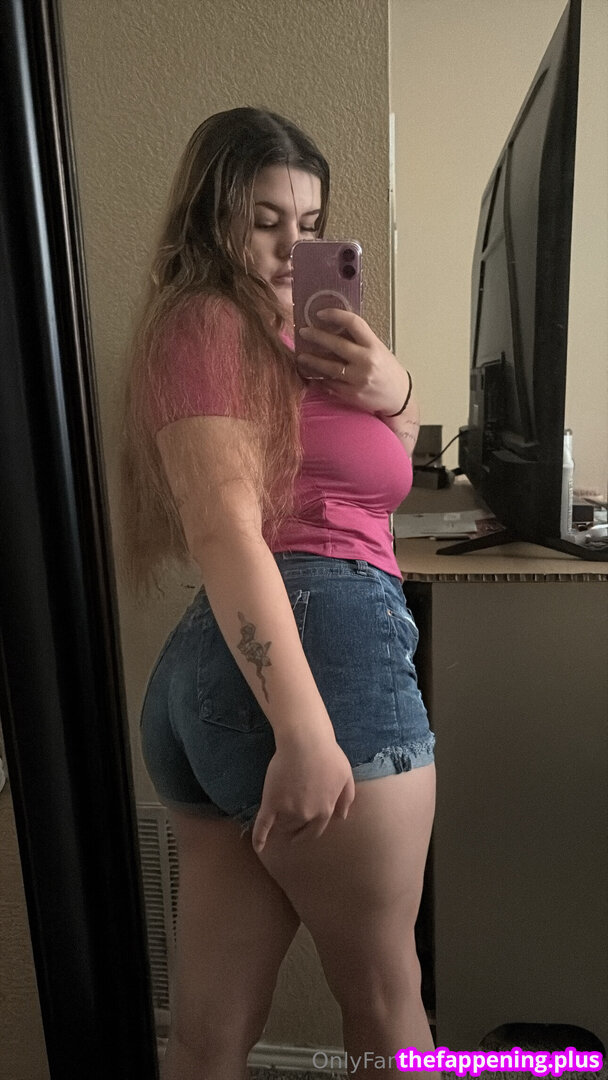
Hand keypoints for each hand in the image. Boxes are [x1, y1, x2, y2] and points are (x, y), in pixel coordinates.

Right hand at [251, 729, 355, 852]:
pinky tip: (258, 847)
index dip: (307, 832)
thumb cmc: (328, 754)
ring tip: (275, 817)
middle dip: (293, 827)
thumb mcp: (346, 776)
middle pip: (297, 827)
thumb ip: (346, 798)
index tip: (300, 834)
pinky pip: (263, 825)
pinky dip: (259, 837)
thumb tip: (342, 817)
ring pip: (283, 824)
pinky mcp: (271, 802)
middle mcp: (308, 814)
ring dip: (280, 824)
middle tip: (286, 825)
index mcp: (325, 810)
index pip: (315, 829)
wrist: (305, 742)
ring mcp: (289, 810)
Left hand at [296, 308, 409, 415]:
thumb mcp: (378, 350)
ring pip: (329, 368)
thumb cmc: (387, 370)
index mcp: (374, 346)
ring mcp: (358, 380)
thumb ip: (359, 340)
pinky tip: (312, 374)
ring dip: (312, 361)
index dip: (335, 315)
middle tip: (303, 332)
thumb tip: (332, 327)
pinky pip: (330, 385)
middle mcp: (367, 362)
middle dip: (316, 336)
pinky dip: (320, 379)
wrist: (399, 397)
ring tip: (301, 357)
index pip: (353, 323)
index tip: (320, 314)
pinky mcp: (352, 395)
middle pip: (336, 345)